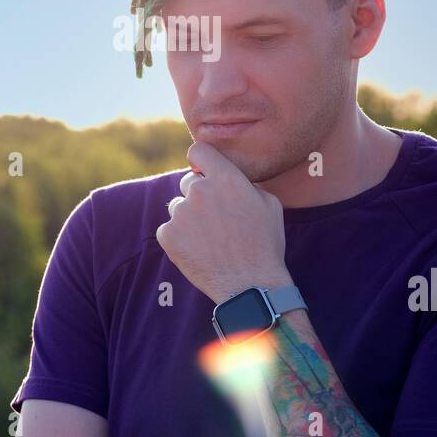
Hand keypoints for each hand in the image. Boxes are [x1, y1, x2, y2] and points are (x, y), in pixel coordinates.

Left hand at [155, 142, 292, 304]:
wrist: (251, 285)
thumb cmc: (265, 245)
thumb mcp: (269, 204)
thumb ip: (245, 184)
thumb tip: (229, 177)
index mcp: (227, 178)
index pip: (199, 151)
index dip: (201, 161)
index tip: (204, 171)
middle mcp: (200, 191)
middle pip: (188, 181)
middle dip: (199, 195)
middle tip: (215, 219)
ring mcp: (181, 213)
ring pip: (178, 206)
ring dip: (189, 218)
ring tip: (210, 240)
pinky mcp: (168, 235)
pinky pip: (168, 229)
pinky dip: (179, 238)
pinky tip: (199, 251)